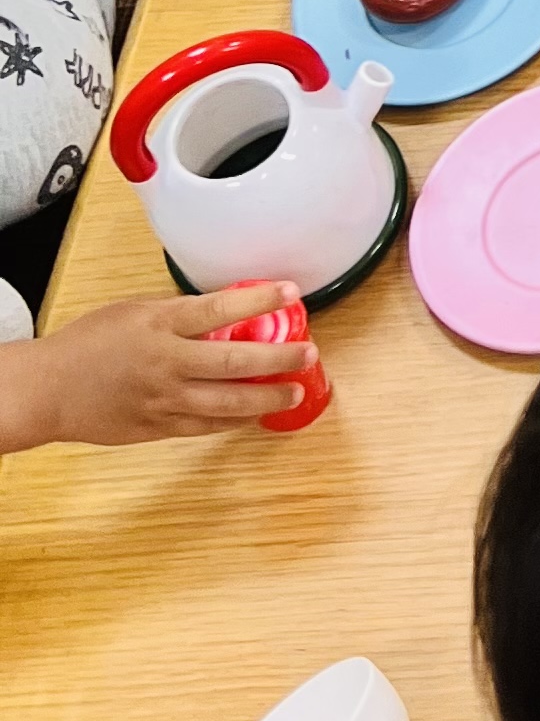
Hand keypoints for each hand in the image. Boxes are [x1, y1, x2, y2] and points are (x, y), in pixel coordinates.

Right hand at [1, 283, 315, 448]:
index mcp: (159, 326)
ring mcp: (164, 400)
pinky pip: (206, 426)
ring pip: (227, 402)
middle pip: (234, 361)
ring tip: (294, 391)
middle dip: (278, 358)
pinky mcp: (159, 428)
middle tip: (308, 353)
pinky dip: (234, 420)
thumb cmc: (88, 343)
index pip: (219, 309)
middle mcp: (167, 363)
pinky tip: (254, 415)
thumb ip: (178, 315)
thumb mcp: (134, 312)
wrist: (50, 390)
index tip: (292, 292)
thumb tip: (225, 311)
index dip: (260, 300)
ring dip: (266, 398)